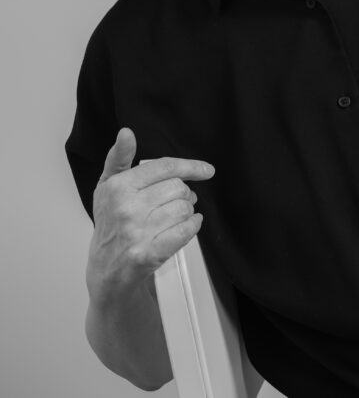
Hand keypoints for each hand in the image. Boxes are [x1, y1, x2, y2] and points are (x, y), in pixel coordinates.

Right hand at [86, 127, 214, 303]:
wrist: (106, 272)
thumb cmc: (110, 225)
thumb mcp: (107, 188)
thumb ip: (118, 159)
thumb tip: (126, 133)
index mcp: (118, 187)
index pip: (164, 167)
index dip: (190, 166)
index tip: (206, 170)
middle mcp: (126, 208)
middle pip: (178, 188)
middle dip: (184, 194)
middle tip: (178, 201)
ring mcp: (136, 232)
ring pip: (184, 209)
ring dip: (187, 212)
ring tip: (175, 217)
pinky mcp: (147, 254)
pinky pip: (185, 232)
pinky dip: (193, 227)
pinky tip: (188, 226)